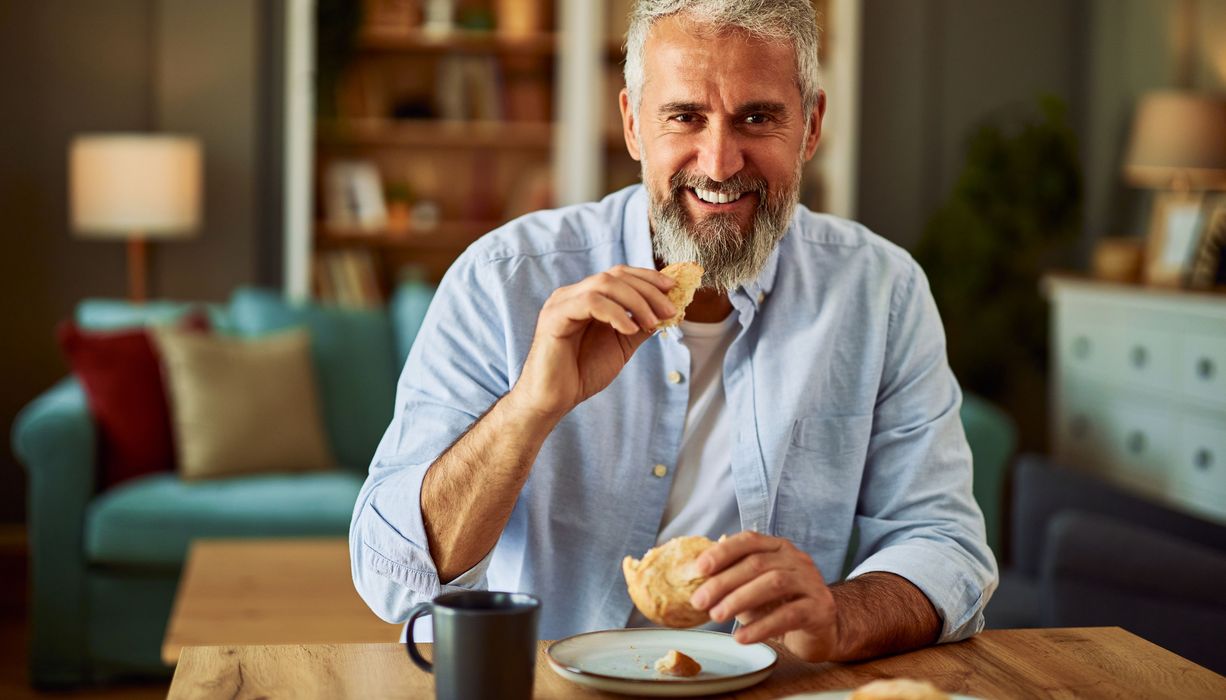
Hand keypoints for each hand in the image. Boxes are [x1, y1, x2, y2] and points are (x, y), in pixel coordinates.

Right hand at [507, 265, 675, 420]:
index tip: (672, 287)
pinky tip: (629, 329)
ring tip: (652, 322)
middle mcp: (572, 294)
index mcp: (585, 298)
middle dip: (647, 290)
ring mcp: (561, 303)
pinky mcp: (554, 317)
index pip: (619, 274)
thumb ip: (640, 325)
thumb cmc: (582, 373)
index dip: (647, 277)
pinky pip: (590, 303)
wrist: (553, 399)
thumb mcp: (621, 345)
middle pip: (614, 275)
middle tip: (669, 309)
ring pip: (604, 284)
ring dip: (635, 301)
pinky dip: (615, 313)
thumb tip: (667, 312)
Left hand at [689, 531, 839, 661]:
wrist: (823, 629)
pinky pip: (789, 615)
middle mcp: (797, 559)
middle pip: (757, 564)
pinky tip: (742, 637)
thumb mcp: (754, 589)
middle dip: (723, 582)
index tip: (698, 569)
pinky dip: (761, 626)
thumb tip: (695, 581)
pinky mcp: (820, 609)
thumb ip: (732, 581)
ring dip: (740, 599)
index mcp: (778, 548)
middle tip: (699, 601)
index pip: (749, 541)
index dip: (722, 552)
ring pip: (773, 584)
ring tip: (717, 616)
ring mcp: (811, 582)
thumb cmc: (782, 605)